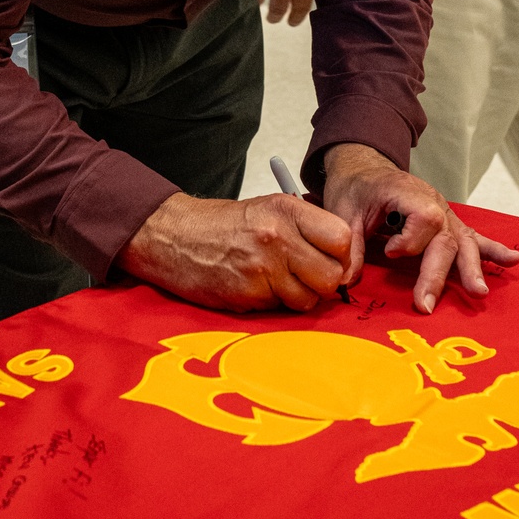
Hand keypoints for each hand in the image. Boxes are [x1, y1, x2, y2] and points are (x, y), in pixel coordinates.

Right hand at [114, 191, 350, 311]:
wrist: (175, 237)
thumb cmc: (225, 225)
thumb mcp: (268, 209)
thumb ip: (305, 227)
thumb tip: (342, 254)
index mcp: (287, 210)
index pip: (342, 238)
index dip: (342, 254)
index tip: (332, 257)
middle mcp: (278, 237)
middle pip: (332, 275)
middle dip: (325, 281)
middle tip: (309, 275)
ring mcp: (263, 269)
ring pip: (310, 299)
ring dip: (301, 296)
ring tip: (280, 281)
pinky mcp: (248, 295)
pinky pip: (281, 309)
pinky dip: (276, 303)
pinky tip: (260, 287)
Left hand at [321, 143, 518, 314]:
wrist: (365, 168)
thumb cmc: (356, 188)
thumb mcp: (344, 210)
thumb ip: (350, 244)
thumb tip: (347, 281)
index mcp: (407, 191)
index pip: (424, 217)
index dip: (411, 241)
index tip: (390, 253)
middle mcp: (432, 201)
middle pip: (445, 237)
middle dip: (437, 273)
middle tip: (425, 304)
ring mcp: (444, 212)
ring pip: (463, 240)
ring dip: (472, 268)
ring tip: (479, 291)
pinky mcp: (448, 223)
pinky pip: (473, 236)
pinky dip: (492, 250)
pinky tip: (513, 260)